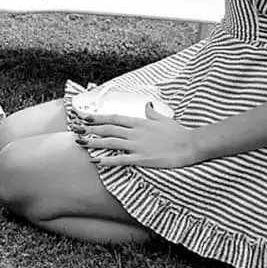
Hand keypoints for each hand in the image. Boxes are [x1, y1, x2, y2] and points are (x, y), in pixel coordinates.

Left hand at [73, 103, 197, 168]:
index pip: (114, 118)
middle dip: (90, 128)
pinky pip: (121, 159)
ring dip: (94, 142)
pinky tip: (96, 161)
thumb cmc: (178, 133)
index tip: (85, 117)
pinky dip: (107, 160)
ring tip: (80, 142)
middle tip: (75, 129)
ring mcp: (138, 145)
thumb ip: (152, 113)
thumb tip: (147, 106)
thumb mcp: (164, 119)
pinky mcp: (142, 158)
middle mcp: (136, 132)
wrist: (190, 144)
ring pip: (111, 142)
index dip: (98, 118)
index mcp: (140, 122)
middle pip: (108, 128)